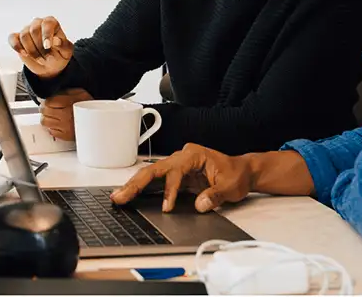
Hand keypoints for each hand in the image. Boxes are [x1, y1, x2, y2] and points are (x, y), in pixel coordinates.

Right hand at [9, 16, 73, 78]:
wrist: (50, 65)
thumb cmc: (60, 54)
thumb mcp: (66, 51)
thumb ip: (62, 45)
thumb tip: (55, 40)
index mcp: (52, 23)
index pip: (47, 23)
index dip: (47, 35)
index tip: (47, 46)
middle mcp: (38, 23)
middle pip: (34, 30)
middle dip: (40, 47)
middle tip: (47, 58)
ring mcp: (26, 30)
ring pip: (24, 36)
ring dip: (32, 51)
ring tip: (40, 59)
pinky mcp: (17, 38)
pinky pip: (12, 38)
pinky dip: (17, 47)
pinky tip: (24, 53)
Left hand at [39, 88, 92, 140]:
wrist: (99, 121)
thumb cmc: (90, 107)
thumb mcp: (81, 93)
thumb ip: (67, 91)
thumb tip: (54, 93)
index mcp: (69, 103)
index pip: (48, 102)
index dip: (46, 101)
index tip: (48, 101)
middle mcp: (66, 116)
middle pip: (45, 112)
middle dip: (45, 108)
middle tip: (48, 108)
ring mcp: (65, 127)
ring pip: (45, 122)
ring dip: (46, 118)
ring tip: (51, 115)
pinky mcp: (65, 136)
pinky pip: (51, 131)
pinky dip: (52, 127)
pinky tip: (57, 123)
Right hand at [110, 144, 252, 212]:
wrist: (243, 172)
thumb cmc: (237, 175)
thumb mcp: (231, 186)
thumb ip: (216, 195)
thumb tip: (201, 204)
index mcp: (194, 155)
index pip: (176, 170)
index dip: (170, 189)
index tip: (168, 206)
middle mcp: (183, 156)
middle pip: (155, 169)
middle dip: (137, 183)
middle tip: (120, 196)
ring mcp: (178, 165)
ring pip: (151, 173)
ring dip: (135, 185)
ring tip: (118, 196)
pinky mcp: (176, 175)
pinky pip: (156, 181)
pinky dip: (142, 188)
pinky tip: (130, 194)